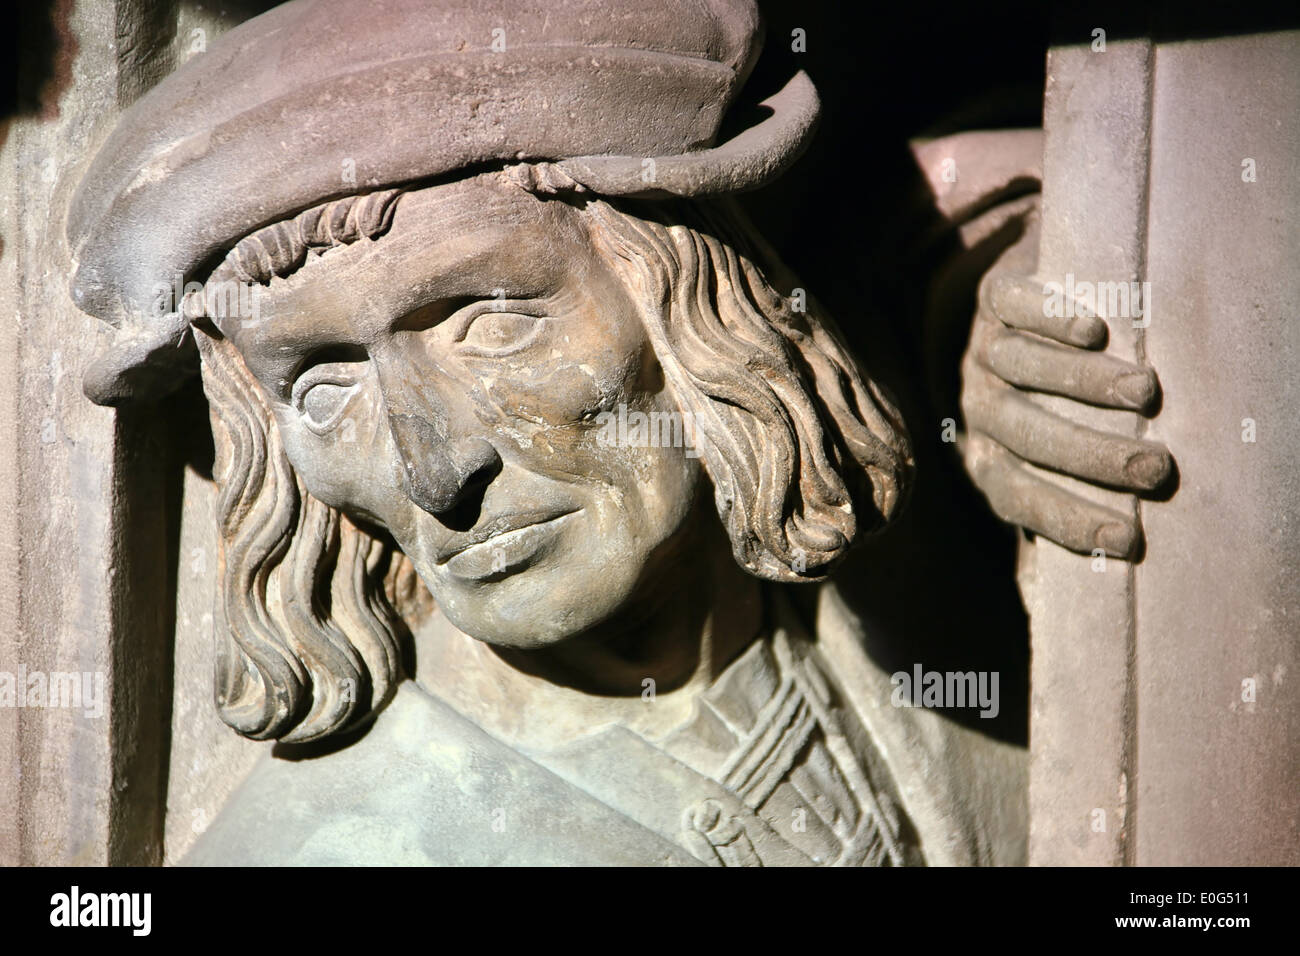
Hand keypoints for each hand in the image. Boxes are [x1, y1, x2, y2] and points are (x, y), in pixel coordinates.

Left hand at [959, 217, 1172, 559]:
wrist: (1019, 307)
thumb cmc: (1057, 400)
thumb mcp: (1056, 456)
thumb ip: (1073, 500)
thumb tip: (1103, 573)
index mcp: (987, 455)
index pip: (1017, 495)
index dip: (1066, 519)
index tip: (1129, 538)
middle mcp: (979, 407)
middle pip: (1023, 433)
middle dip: (1089, 454)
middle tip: (1155, 467)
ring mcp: (981, 350)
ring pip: (1018, 367)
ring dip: (1081, 383)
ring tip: (1144, 392)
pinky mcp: (991, 298)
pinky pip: (1007, 306)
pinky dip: (1047, 318)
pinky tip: (1093, 332)